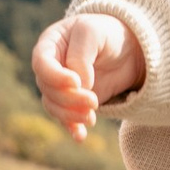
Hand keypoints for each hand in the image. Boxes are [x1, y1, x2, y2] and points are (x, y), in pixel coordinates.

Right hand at [30, 11, 144, 138]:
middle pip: (48, 88)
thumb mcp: (94, 32)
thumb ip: (81, 55)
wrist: (127, 49)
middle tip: (94, 102)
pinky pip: (64, 118)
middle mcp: (50, 67)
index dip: (55, 76)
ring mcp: (59, 86)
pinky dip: (72, 128)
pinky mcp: (72, 102)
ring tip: (92, 118)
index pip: (41, 63)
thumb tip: (78, 85)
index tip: (76, 82)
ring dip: (70, 115)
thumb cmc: (107, 33)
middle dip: (69, 98)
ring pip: (54, 106)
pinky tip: (80, 136)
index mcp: (50, 44)